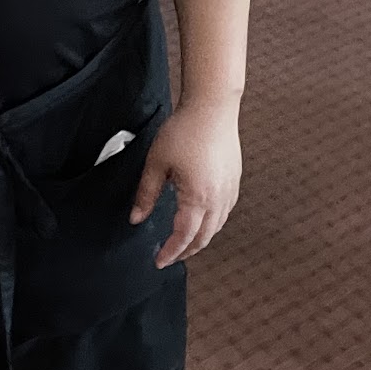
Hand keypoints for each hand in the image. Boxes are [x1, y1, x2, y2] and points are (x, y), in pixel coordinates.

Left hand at [129, 101, 240, 267]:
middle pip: (204, 237)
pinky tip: (202, 220)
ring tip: (184, 242)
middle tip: (170, 257)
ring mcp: (229, 190)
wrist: (212, 108)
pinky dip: (212, 224)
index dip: (171, 252)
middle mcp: (218, 198)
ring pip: (217, 227)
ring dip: (200, 239)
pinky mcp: (234, 181)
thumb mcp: (156, 163)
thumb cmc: (184, 131)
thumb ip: (146, 194)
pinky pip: (225, 212)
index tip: (159, 261)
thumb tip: (136, 218)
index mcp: (197, 197)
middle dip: (186, 251)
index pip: (184, 236)